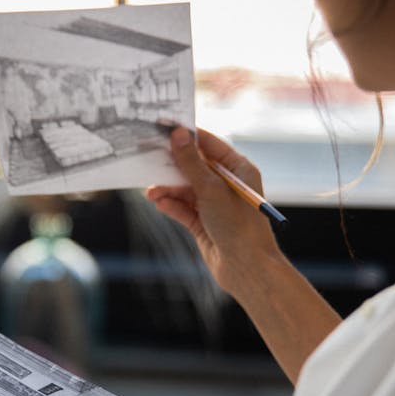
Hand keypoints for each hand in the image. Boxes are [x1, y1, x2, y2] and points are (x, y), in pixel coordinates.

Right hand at [147, 126, 279, 296]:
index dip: (187, 136)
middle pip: (194, 166)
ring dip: (168, 189)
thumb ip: (190, 163)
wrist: (245, 268)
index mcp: (238, 170)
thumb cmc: (238, 224)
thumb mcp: (210, 189)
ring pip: (185, 189)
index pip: (209, 144)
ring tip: (152, 191)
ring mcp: (215, 204)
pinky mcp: (204, 223)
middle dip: (172, 165)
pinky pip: (183, 208)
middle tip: (149, 158)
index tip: (164, 127)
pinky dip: (171, 205)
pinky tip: (159, 203)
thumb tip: (177, 135)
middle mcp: (226, 185)